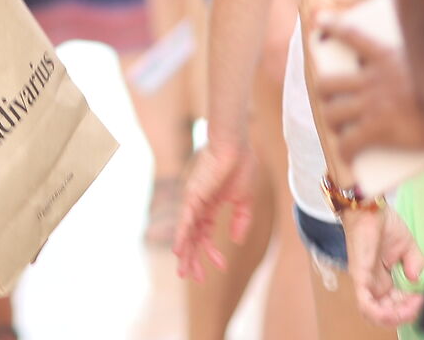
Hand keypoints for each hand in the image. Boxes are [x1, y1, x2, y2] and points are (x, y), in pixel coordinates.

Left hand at [172, 138, 252, 280]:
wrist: (236, 145)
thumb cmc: (241, 166)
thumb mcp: (244, 200)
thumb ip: (241, 221)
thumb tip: (236, 240)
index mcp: (210, 206)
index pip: (206, 234)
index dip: (211, 252)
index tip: (220, 266)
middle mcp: (199, 205)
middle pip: (192, 237)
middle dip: (193, 259)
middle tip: (194, 278)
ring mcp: (194, 200)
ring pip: (187, 232)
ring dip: (186, 253)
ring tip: (184, 272)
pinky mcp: (193, 195)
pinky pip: (186, 219)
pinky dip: (181, 235)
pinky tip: (179, 251)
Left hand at [315, 15, 423, 159]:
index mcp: (387, 56)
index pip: (352, 34)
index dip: (334, 26)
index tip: (321, 21)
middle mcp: (373, 78)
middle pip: (329, 83)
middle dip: (326, 94)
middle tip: (334, 102)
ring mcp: (372, 104)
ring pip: (332, 112)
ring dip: (332, 123)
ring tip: (339, 130)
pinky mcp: (376, 128)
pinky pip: (349, 141)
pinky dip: (345, 151)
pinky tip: (347, 158)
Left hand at [345, 205, 423, 327]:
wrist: (369, 207)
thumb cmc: (384, 224)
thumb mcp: (409, 247)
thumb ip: (417, 263)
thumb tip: (416, 280)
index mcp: (384, 280)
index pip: (397, 305)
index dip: (412, 307)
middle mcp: (373, 284)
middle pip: (388, 313)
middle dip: (407, 313)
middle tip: (420, 302)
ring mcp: (365, 282)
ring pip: (376, 314)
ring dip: (396, 316)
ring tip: (412, 306)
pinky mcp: (359, 276)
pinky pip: (365, 304)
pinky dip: (380, 313)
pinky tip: (395, 310)